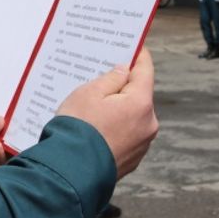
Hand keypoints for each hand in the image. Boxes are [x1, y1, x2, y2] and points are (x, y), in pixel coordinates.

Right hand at [58, 48, 157, 179]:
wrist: (70, 172)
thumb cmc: (77, 127)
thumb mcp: (88, 93)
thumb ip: (110, 79)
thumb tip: (124, 72)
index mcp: (140, 103)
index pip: (145, 71)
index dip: (139, 56)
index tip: (135, 46)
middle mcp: (148, 124)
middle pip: (139, 96)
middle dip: (123, 86)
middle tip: (104, 77)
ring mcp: (142, 145)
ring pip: (132, 117)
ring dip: (118, 110)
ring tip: (94, 108)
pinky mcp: (132, 160)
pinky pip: (126, 135)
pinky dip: (115, 129)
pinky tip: (96, 129)